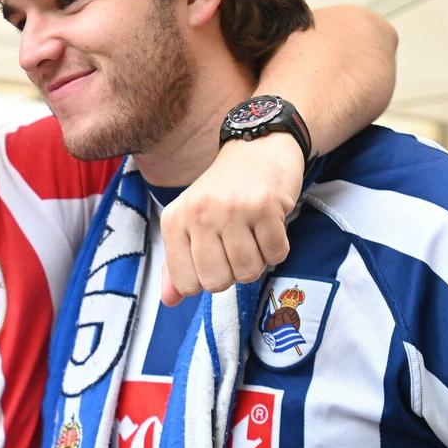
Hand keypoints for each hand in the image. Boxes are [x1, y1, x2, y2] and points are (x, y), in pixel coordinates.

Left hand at [159, 136, 301, 305]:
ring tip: (253, 233)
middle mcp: (199, 213)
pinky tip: (269, 225)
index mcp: (174, 220)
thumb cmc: (223, 192)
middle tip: (237, 246)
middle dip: (232, 274)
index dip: (206, 279)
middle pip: (217, 283)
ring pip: (248, 272)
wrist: (258, 146)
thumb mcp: (191, 222)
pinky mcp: (265, 206)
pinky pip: (276, 255)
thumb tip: (169, 301)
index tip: (214, 255)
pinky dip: (277, 248)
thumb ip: (178, 263)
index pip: (187, 284)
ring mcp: (232, 209)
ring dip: (257, 261)